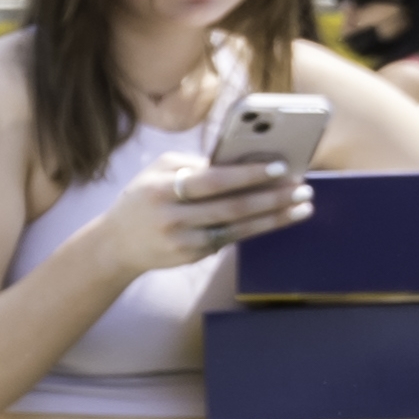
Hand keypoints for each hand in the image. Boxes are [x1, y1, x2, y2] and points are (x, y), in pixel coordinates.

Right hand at [83, 155, 308, 282]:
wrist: (115, 244)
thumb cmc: (144, 198)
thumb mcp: (158, 173)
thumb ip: (195, 165)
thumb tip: (244, 160)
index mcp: (162, 188)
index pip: (212, 179)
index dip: (248, 174)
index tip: (280, 166)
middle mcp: (171, 216)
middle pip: (231, 207)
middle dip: (272, 197)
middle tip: (303, 188)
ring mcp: (181, 241)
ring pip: (236, 228)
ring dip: (274, 217)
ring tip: (302, 207)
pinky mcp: (190, 257)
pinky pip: (229, 240)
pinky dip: (256, 229)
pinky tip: (278, 220)